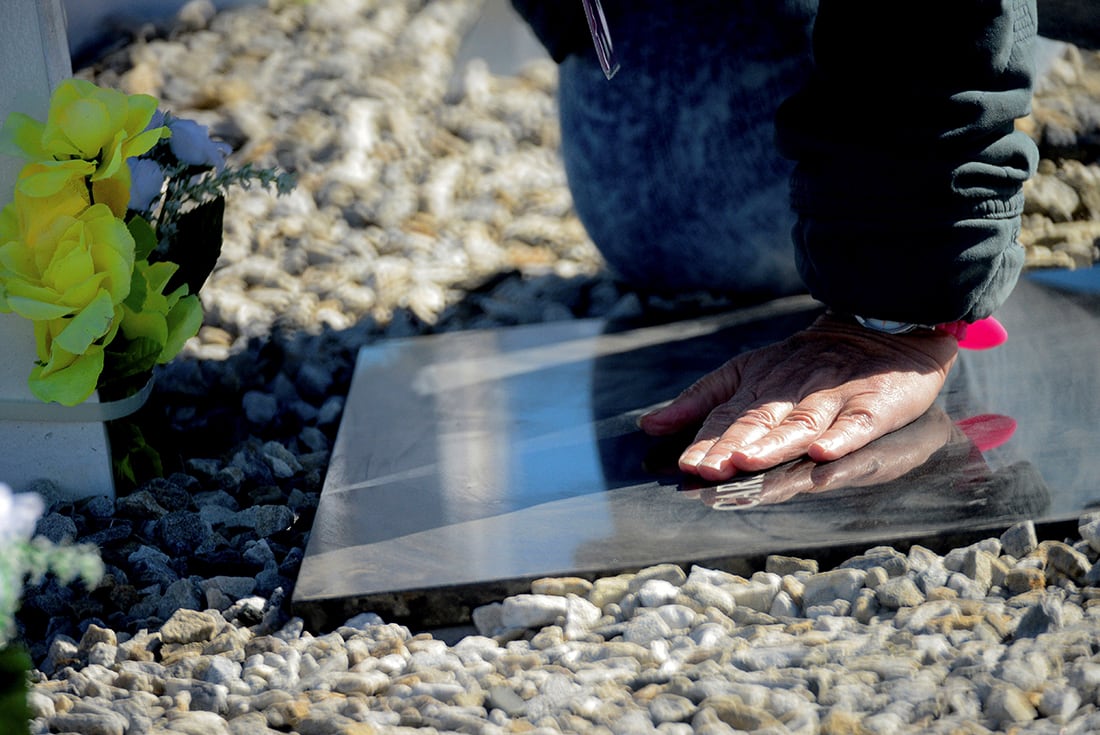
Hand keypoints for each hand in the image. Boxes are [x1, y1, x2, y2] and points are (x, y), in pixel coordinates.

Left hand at [638, 313, 958, 479]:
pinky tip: (824, 451)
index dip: (708, 442)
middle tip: (709, 470)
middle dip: (732, 445)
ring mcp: (833, 396)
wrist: (876, 327)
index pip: (728, 417)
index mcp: (758, 385)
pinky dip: (842, 436)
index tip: (687, 466)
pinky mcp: (873, 402)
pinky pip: (858, 421)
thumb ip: (700, 402)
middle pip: (759, 421)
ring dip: (774, 443)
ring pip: (801, 423)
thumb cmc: (802, 362)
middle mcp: (792, 391)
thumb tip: (649, 425)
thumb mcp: (745, 374)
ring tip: (748, 460)